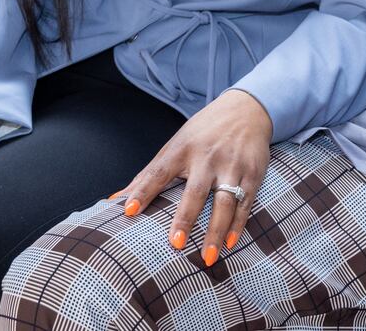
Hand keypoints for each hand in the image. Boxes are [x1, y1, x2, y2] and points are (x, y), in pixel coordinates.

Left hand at [112, 88, 272, 266]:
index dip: (143, 191)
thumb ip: (148, 174)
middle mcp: (208, 156)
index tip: (129, 211)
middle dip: (185, 217)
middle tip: (175, 244)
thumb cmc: (203, 132)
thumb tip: (113, 200)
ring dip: (216, 231)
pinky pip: (245, 203)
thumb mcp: (175, 145)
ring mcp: (232, 165)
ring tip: (207, 257)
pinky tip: (230, 243)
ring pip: (225, 202)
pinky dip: (238, 225)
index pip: (159, 172)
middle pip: (196, 191)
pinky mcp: (253, 173)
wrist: (246, 109)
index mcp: (183, 148)